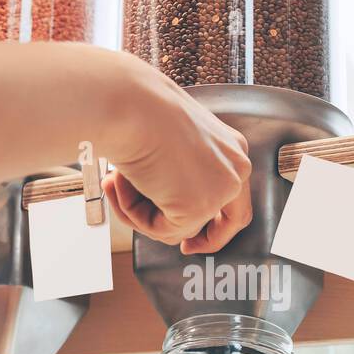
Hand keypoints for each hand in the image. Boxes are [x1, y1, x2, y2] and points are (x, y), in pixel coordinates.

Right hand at [101, 54, 252, 252]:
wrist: (127, 105)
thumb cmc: (137, 112)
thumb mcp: (168, 142)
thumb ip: (178, 172)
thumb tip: (161, 205)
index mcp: (231, 147)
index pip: (236, 194)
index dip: (220, 221)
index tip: (197, 234)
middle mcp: (236, 167)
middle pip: (232, 220)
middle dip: (207, 240)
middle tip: (186, 248)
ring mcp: (221, 189)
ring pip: (183, 226)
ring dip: (142, 210)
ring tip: (117, 181)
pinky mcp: (199, 206)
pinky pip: (162, 231)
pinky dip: (134, 213)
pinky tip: (123, 184)